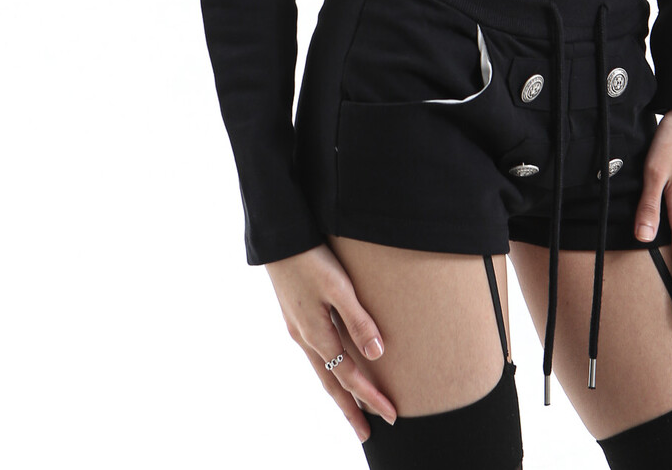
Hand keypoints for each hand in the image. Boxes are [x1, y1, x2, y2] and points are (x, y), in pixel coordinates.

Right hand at [265, 244, 396, 442]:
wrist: (279, 238)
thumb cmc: (311, 258)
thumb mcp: (338, 287)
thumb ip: (358, 319)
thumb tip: (377, 354)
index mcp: (316, 334)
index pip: (348, 376)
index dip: (370, 397)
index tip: (391, 415)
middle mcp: (305, 338)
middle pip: (331, 383)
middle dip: (350, 409)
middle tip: (367, 434)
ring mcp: (298, 328)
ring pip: (322, 370)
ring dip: (339, 393)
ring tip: (354, 410)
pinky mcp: (296, 317)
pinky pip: (316, 354)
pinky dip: (329, 371)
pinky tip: (334, 368)